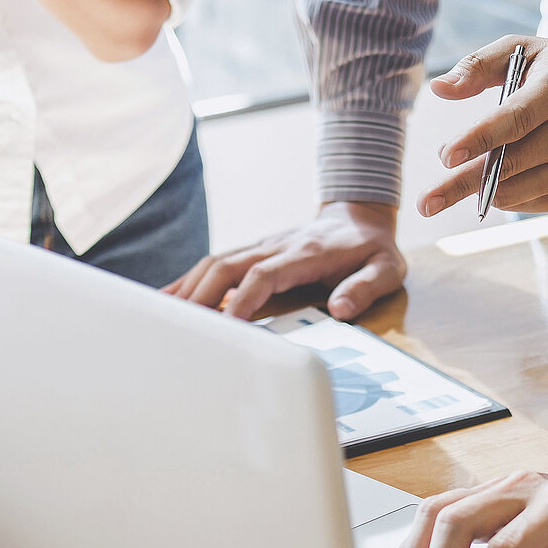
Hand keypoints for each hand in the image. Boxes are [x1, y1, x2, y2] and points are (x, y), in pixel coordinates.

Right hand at [163, 201, 404, 321]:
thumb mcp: (386, 268)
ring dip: (187, 288)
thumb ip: (365, 287)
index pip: (264, 274)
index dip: (243, 299)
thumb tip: (340, 308)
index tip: (228, 326)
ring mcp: (261, 245)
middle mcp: (276, 245)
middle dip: (200, 296)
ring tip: (161, 318)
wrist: (361, 216)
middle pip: (227, 266)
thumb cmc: (372, 249)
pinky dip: (190, 281)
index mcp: (306, 252)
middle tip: (180, 331)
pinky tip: (166, 299)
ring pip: (214, 262)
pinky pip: (215, 264)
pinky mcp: (253, 251)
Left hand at [417, 36, 547, 217]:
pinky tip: (494, 175)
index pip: (517, 119)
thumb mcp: (524, 50)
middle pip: (511, 164)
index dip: (480, 138)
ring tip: (454, 176)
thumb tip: (438, 89)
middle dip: (463, 183)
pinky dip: (499, 192)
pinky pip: (522, 202)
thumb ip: (478, 65)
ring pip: (514, 189)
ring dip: (477, 187)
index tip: (445, 155)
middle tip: (426, 202)